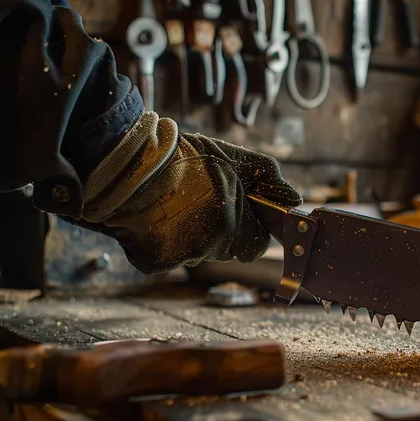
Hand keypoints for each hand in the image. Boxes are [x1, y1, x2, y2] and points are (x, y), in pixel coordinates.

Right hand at [77, 113, 300, 273]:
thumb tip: (294, 198)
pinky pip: (170, 257)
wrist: (125, 163)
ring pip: (199, 253)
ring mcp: (181, 257)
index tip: (238, 213)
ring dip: (192, 234)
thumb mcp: (233, 157)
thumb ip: (268, 177)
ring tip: (175, 205)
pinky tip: (157, 218)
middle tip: (200, 202)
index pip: (257, 245)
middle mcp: (210, 246)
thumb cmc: (181, 158)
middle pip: (228, 249)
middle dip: (221, 229)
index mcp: (233, 225)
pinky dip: (165, 242)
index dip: (251, 228)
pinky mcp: (155, 263)